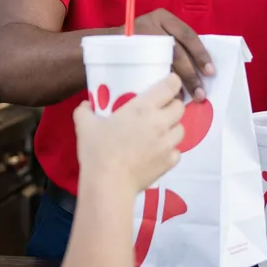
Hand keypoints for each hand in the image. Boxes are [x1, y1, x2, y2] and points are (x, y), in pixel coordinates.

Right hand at [74, 73, 184, 194]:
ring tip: (161, 131)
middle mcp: (159, 122)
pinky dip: (171, 150)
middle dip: (173, 105)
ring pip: (181, 129)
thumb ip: (84, 110)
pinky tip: (159, 152)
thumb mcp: (85, 125)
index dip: (173, 82)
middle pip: (180, 107)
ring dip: (173, 127)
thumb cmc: (98, 151)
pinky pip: (177, 151)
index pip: (170, 86)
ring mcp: (167, 143)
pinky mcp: (169, 162)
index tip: (169, 82)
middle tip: (161, 108)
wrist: (108, 184)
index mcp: (142, 107)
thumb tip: (86, 104)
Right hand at [121, 8, 214, 100]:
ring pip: (162, 62)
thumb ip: (176, 45)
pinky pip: (148, 70)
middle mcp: (150, 24)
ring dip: (176, 83)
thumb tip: (203, 70)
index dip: (200, 54)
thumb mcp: (159, 33)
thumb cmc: (141, 41)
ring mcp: (137, 39)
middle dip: (190, 74)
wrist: (106, 43)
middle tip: (200, 93)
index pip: (187, 35)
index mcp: (162, 17)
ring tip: (185, 99)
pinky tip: (166, 96)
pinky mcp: (127, 53)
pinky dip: (159, 84)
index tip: (210, 72)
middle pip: (176, 51)